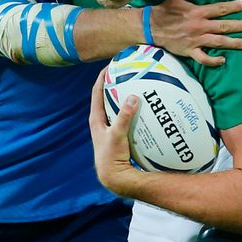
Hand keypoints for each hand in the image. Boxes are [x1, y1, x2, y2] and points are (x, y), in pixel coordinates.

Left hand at [89, 67, 139, 195]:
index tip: (111, 64)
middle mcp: (102, 120)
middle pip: (107, 96)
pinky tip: (145, 107)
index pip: (96, 91)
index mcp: (96, 118)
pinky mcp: (119, 134)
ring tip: (137, 84)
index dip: (102, 76)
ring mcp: (111, 127)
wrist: (113, 177)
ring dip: (125, 96)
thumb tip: (133, 97)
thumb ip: (124, 116)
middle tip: (127, 71)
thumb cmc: (111, 156)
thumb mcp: (117, 135)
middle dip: (116, 83)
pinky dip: (133, 110)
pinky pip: (126, 117)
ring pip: (117, 106)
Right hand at [150, 0, 241, 66]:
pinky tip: (223, 60)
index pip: (220, 8)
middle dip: (239, 25)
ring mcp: (195, 40)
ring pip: (218, 42)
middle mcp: (199, 26)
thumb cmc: (165, 11)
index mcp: (197, 12)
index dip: (234, 6)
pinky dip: (214, 60)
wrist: (150, 27)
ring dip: (233, 43)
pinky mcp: (189, 51)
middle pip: (223, 26)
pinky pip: (204, 58)